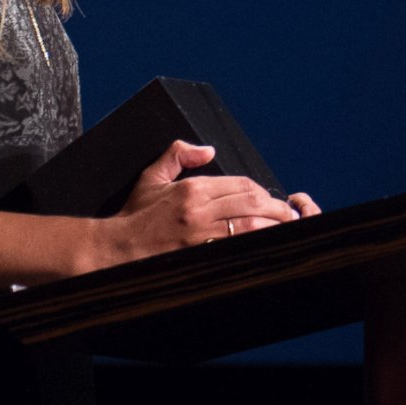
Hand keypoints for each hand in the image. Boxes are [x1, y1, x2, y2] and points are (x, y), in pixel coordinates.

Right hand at [103, 140, 300, 261]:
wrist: (116, 250)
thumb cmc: (135, 217)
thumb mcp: (152, 178)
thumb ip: (178, 155)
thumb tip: (207, 149)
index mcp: (192, 189)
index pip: (240, 184)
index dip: (260, 190)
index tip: (268, 198)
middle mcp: (199, 210)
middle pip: (251, 203)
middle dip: (275, 208)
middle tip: (288, 214)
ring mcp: (200, 235)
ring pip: (249, 226)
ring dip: (272, 226)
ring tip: (285, 228)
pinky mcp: (199, 255)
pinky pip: (235, 248)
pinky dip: (254, 244)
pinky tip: (265, 245)